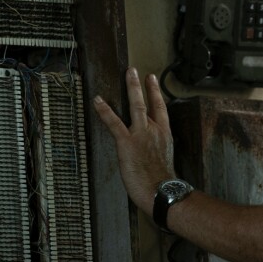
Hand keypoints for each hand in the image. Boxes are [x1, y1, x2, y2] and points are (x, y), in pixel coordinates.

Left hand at [94, 68, 175, 217]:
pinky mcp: (127, 142)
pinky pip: (114, 123)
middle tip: (136, 71)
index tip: (152, 81)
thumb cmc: (162, 182)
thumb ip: (157, 150)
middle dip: (142, 86)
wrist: (161, 190)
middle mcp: (154, 131)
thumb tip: (151, 151)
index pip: (161, 109)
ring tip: (127, 74)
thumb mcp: (164, 161)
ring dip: (131, 88)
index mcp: (164, 135)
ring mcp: (141, 135)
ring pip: (136, 106)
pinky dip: (105, 111)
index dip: (156, 93)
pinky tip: (98, 101)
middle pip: (149, 103)